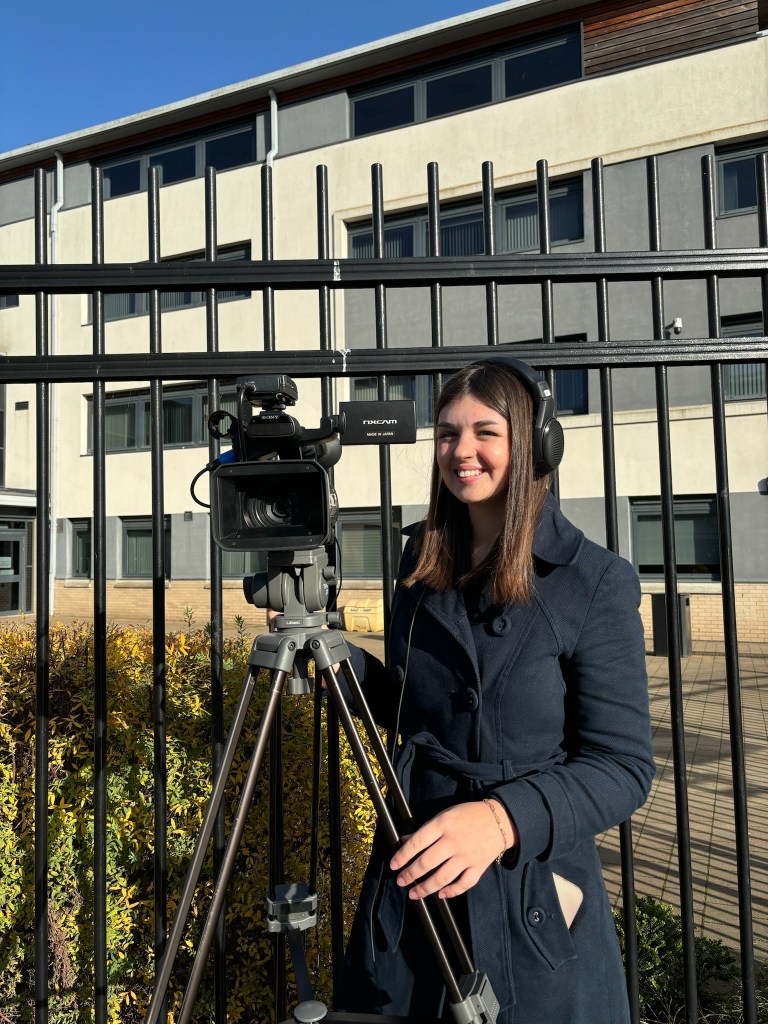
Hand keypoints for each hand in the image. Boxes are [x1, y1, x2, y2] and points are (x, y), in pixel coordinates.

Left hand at [389, 800, 516, 899]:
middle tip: (401, 881)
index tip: (393, 865)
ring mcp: (466, 856)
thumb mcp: (445, 815)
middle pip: (427, 862)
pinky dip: (451, 892)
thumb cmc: (468, 815)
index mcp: (443, 824)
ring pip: (442, 877)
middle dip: (410, 874)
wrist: (499, 819)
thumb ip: (426, 829)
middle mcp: (453, 841)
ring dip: (425, 888)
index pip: (417, 842)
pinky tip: (440, 894)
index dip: (403, 855)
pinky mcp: (479, 867)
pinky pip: (463, 884)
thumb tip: (404, 840)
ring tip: (414, 894)